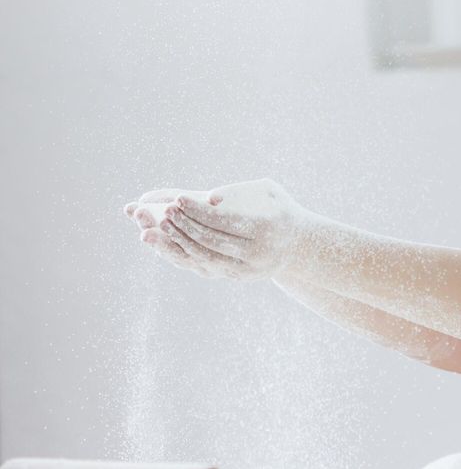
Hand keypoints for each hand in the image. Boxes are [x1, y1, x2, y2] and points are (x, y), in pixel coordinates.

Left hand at [127, 178, 311, 280]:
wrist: (298, 245)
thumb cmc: (279, 209)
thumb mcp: (269, 192)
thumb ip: (240, 191)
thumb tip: (209, 199)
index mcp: (265, 229)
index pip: (224, 221)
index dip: (198, 210)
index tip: (177, 199)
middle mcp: (256, 254)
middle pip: (211, 240)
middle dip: (183, 226)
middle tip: (161, 212)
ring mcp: (247, 270)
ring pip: (205, 258)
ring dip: (176, 244)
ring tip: (152, 229)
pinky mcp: (237, 278)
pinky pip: (204, 267)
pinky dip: (183, 256)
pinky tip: (164, 245)